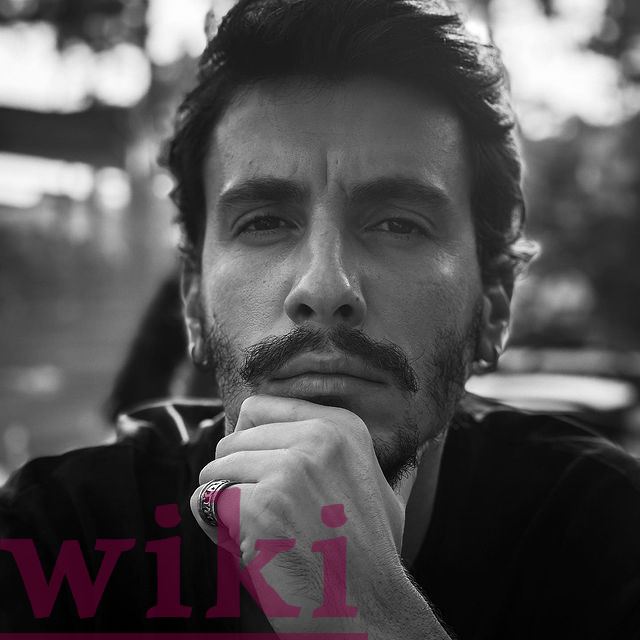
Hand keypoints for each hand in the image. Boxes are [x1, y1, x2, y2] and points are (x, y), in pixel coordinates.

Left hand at [190, 394, 412, 633]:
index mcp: (340, 426)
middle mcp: (317, 438)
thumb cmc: (366, 553)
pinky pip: (205, 503)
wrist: (370, 611)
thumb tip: (411, 436)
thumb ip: (352, 454)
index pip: (256, 407)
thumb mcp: (377, 487)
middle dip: (236, 478)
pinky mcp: (261, 507)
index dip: (247, 442)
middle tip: (266, 515)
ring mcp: (290, 470)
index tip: (260, 472)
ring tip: (261, 532)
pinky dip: (214, 529)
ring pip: (215, 470)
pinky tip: (249, 549)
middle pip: (231, 440)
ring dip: (224, 504)